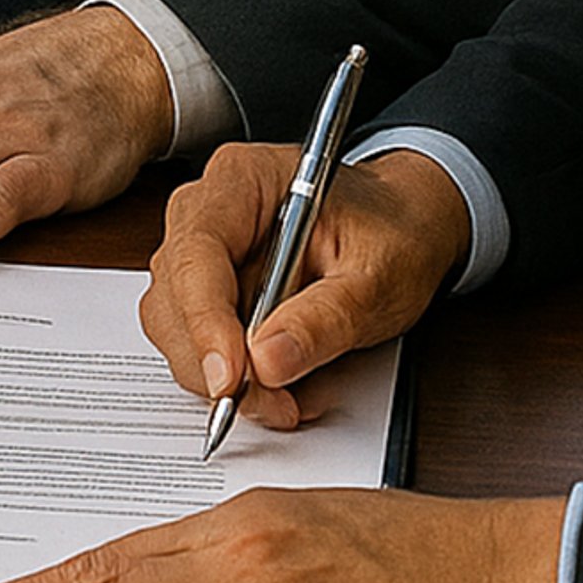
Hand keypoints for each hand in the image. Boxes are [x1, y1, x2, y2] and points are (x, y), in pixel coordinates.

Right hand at [141, 143, 470, 429]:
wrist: (406, 227)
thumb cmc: (393, 232)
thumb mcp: (378, 276)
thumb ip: (325, 317)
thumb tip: (266, 362)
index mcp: (245, 180)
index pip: (198, 252)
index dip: (205, 320)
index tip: (231, 379)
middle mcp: (210, 212)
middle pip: (176, 296)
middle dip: (215, 361)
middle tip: (276, 402)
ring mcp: (205, 253)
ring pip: (177, 327)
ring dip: (226, 375)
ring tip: (289, 394)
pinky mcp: (212, 291)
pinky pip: (198, 342)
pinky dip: (236, 375)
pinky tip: (282, 380)